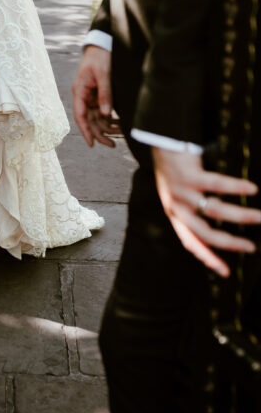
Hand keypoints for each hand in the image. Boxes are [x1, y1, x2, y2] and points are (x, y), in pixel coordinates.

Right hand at [72, 46, 118, 147]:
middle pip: (89, 120)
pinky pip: (103, 112)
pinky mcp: (99, 95)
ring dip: (107, 127)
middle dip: (100, 133)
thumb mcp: (104, 74)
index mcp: (80, 91)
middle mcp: (84, 96)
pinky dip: (111, 119)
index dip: (85, 131)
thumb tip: (106, 115)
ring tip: (121, 134)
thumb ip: (105, 94)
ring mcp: (91, 97)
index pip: (80, 115)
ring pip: (97, 118)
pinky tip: (121, 125)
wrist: (103, 45)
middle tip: (113, 145)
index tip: (92, 144)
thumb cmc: (100, 57)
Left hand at [153, 147, 260, 276]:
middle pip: (204, 232)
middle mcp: (176, 206)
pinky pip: (216, 184)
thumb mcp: (179, 195)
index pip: (190, 242)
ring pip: (214, 210)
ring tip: (260, 217)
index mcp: (174, 214)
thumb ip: (193, 211)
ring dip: (240, 216)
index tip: (225, 272)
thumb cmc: (176, 169)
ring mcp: (181, 191)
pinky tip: (251, 189)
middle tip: (250, 247)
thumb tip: (218, 230)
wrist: (161, 141)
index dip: (207, 257)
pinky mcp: (189, 175)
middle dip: (229, 243)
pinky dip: (236, 187)